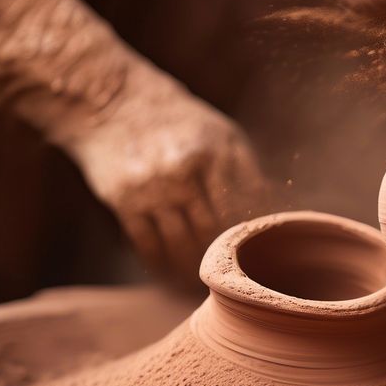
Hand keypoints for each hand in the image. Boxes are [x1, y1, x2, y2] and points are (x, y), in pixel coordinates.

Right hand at [66, 61, 266, 281]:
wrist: (112, 103)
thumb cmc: (180, 122)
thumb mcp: (220, 133)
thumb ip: (246, 171)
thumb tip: (274, 210)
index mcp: (215, 152)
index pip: (242, 207)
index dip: (251, 234)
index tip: (258, 252)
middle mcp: (184, 170)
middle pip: (214, 230)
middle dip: (225, 257)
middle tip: (233, 276)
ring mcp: (152, 187)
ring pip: (181, 243)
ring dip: (193, 268)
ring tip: (203, 282)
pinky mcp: (123, 200)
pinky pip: (147, 244)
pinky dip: (161, 263)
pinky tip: (170, 272)